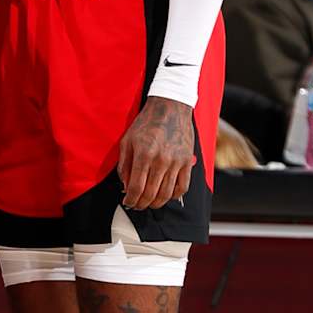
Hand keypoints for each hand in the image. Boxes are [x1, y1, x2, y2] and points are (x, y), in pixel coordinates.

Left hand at [117, 95, 196, 214]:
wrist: (170, 108)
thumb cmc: (146, 123)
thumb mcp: (127, 141)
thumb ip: (125, 166)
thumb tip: (126, 186)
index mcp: (144, 155)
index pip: (136, 188)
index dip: (131, 200)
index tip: (128, 202)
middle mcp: (161, 160)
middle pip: (151, 194)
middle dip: (141, 204)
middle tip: (137, 205)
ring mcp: (176, 162)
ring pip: (167, 194)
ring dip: (156, 203)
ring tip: (150, 203)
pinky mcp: (187, 162)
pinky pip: (182, 187)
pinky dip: (174, 196)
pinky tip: (166, 196)